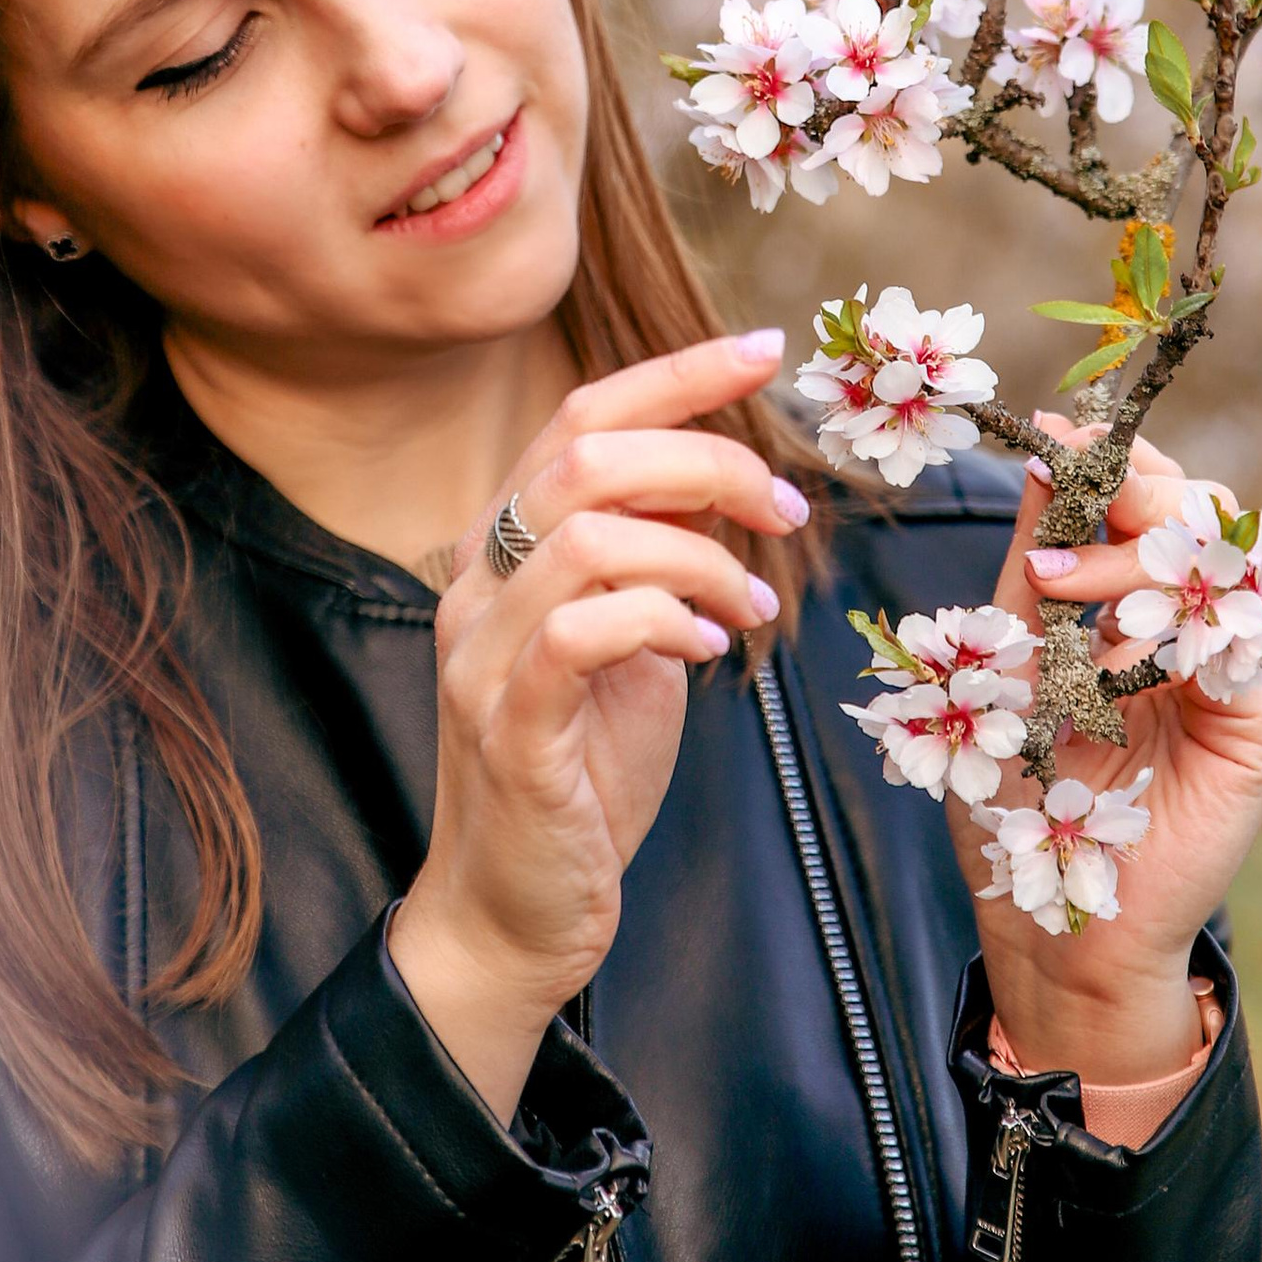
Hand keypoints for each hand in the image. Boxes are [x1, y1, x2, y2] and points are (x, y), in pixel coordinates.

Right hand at [389, 330, 806, 1117]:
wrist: (518, 912)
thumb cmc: (585, 772)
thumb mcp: (639, 642)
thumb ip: (662, 557)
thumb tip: (726, 480)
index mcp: (505, 548)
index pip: (580, 415)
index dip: (675, 371)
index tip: (766, 349)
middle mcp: (477, 584)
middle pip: (587, 454)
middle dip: (708, 462)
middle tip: (784, 510)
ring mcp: (483, 656)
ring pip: (589, 536)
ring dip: (699, 557)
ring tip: (750, 608)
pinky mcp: (509, 729)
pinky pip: (582, 634)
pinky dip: (663, 622)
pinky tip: (708, 652)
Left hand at [945, 423, 1261, 1085]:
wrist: (1049, 916)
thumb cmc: (1019, 795)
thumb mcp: (1006, 657)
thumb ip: (1034, 560)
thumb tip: (1040, 456)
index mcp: (1135, 605)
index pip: (1145, 506)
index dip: (1110, 463)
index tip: (1053, 433)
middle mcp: (1196, 629)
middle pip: (1200, 516)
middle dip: (1134, 491)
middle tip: (1072, 492)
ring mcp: (1235, 675)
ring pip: (1229, 566)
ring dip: (1144, 555)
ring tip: (1064, 582)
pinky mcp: (1261, 729)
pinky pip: (1242, 649)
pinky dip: (1181, 632)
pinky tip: (1120, 646)